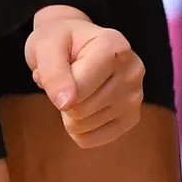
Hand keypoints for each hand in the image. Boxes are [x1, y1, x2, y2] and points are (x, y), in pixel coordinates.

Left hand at [22, 4, 146, 147]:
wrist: (75, 41)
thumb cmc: (60, 41)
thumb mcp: (45, 47)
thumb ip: (52, 72)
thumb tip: (66, 104)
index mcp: (115, 46)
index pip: (78, 88)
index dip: (57, 85)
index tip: (60, 66)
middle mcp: (133, 70)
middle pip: (80, 110)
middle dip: (64, 99)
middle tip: (68, 78)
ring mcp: (136, 96)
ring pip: (83, 126)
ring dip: (69, 113)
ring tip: (77, 88)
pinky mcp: (131, 117)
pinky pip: (90, 139)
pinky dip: (78, 128)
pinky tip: (84, 104)